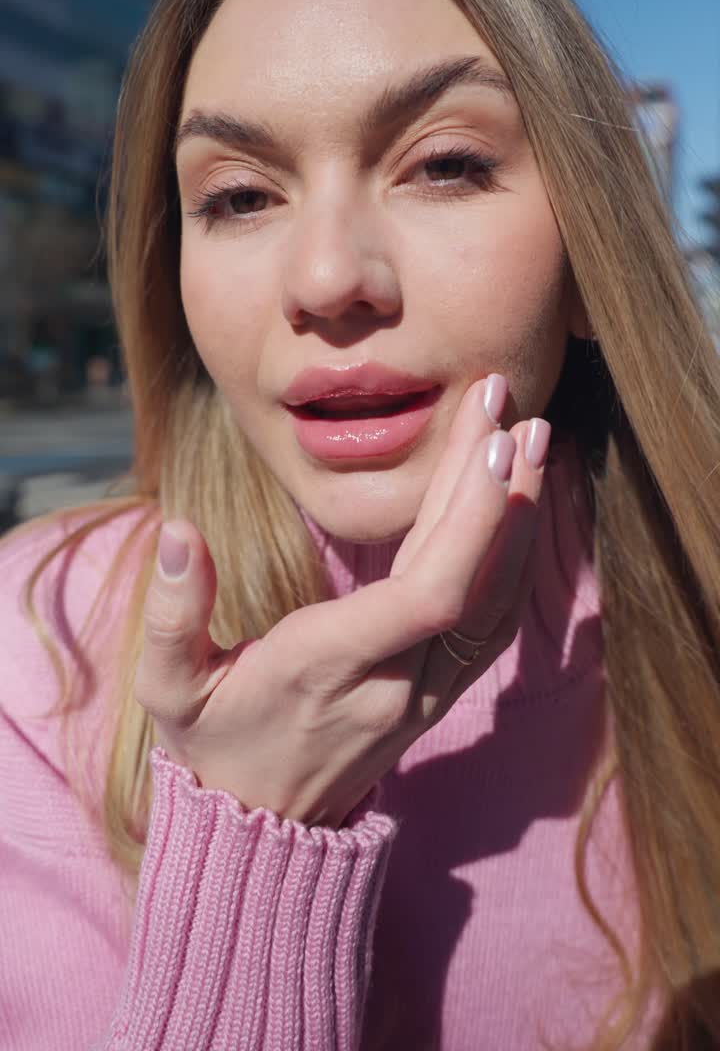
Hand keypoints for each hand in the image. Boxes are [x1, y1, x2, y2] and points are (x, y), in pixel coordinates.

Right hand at [134, 377, 549, 827]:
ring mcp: (426, 691)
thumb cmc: (213, 744)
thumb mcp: (170, 689)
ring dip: (516, 514)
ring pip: (494, 601)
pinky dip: (510, 552)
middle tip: (504, 399)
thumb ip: (175, 614)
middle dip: (494, 486)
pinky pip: (491, 618)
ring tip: (529, 434)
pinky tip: (517, 498)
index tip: (484, 445)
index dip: (467, 524)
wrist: (264, 827)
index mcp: (329, 667)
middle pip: (470, 582)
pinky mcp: (439, 690)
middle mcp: (395, 681)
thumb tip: (181, 531)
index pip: (425, 599)